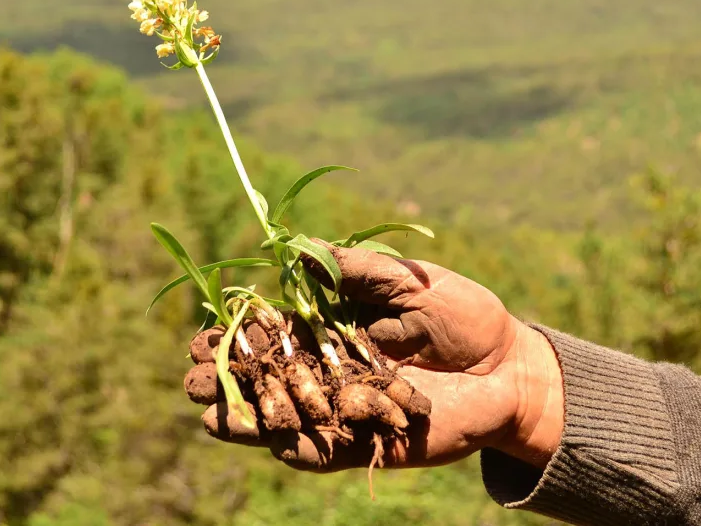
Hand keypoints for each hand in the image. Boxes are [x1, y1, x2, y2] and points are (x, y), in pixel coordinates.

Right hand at [199, 244, 564, 470]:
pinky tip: (250, 434)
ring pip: (279, 415)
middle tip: (191, 374)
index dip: (235, 333)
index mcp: (332, 328)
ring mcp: (341, 408)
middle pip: (264, 376)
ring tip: (205, 408)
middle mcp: (328, 370)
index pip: (271, 331)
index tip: (202, 331)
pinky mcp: (361, 441)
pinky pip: (313, 449)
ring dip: (241, 413)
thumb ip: (357, 269)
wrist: (509, 369)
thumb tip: (297, 251)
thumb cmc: (464, 315)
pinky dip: (282, 442)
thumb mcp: (409, 280)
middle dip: (226, 375)